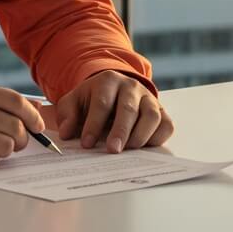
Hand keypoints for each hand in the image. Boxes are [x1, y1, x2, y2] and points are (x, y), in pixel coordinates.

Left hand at [56, 70, 172, 153]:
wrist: (115, 91)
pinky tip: (144, 148)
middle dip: (120, 131)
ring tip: (128, 150)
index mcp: (108, 81)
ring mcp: (149, 98)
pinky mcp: (162, 111)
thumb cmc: (93, 100)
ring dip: (140, 135)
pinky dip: (158, 137)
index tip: (87, 144)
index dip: (94, 124)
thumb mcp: (75, 101)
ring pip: (151, 115)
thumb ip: (67, 114)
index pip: (102, 103)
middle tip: (112, 150)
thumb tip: (66, 132)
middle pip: (128, 108)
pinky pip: (166, 125)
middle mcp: (131, 87)